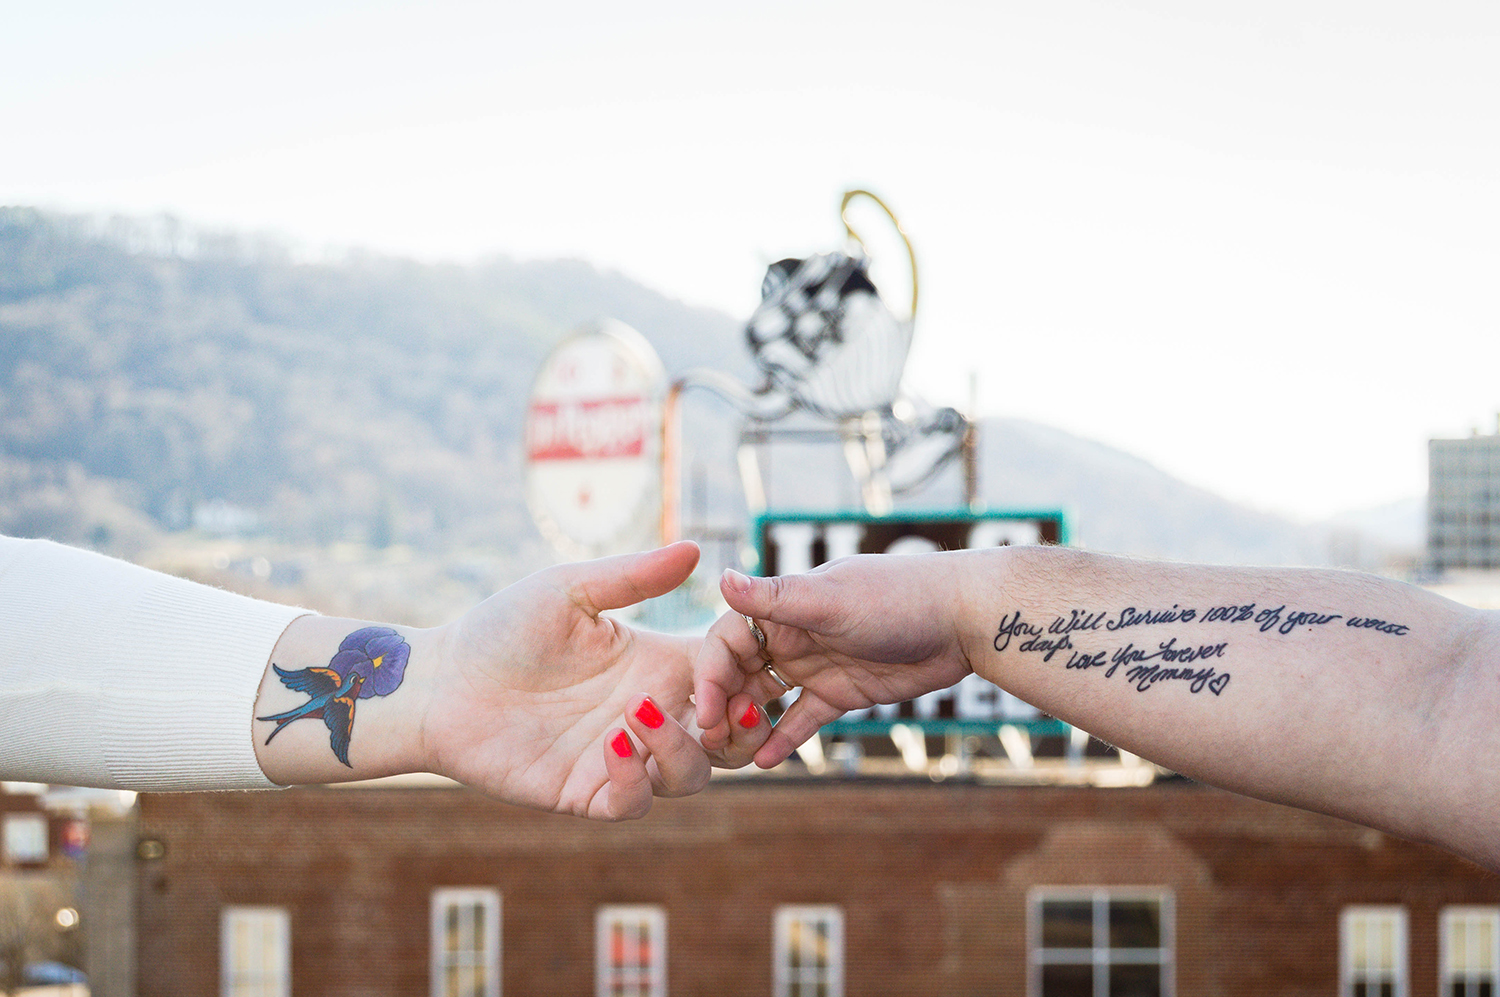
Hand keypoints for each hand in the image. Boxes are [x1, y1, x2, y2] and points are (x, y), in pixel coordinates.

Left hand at [422, 542, 771, 819]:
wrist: (439, 682)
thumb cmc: (502, 629)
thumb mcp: (570, 590)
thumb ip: (632, 576)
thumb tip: (693, 549)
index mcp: (658, 663)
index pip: (732, 674)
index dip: (747, 669)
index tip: (736, 652)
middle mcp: (650, 713)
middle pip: (731, 737)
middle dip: (742, 725)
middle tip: (722, 703)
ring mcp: (622, 756)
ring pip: (692, 774)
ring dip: (681, 747)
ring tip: (638, 712)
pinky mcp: (587, 792)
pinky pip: (634, 803)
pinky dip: (635, 779)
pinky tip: (609, 743)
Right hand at [695, 554, 974, 767]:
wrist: (963, 618)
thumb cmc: (899, 596)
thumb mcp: (832, 599)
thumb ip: (775, 597)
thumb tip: (721, 576)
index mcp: (782, 606)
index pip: (726, 641)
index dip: (709, 675)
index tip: (705, 711)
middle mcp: (791, 635)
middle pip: (739, 672)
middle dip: (721, 704)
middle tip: (712, 740)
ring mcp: (815, 665)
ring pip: (765, 698)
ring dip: (745, 723)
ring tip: (731, 754)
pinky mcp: (841, 693)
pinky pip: (801, 719)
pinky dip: (782, 739)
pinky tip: (764, 762)